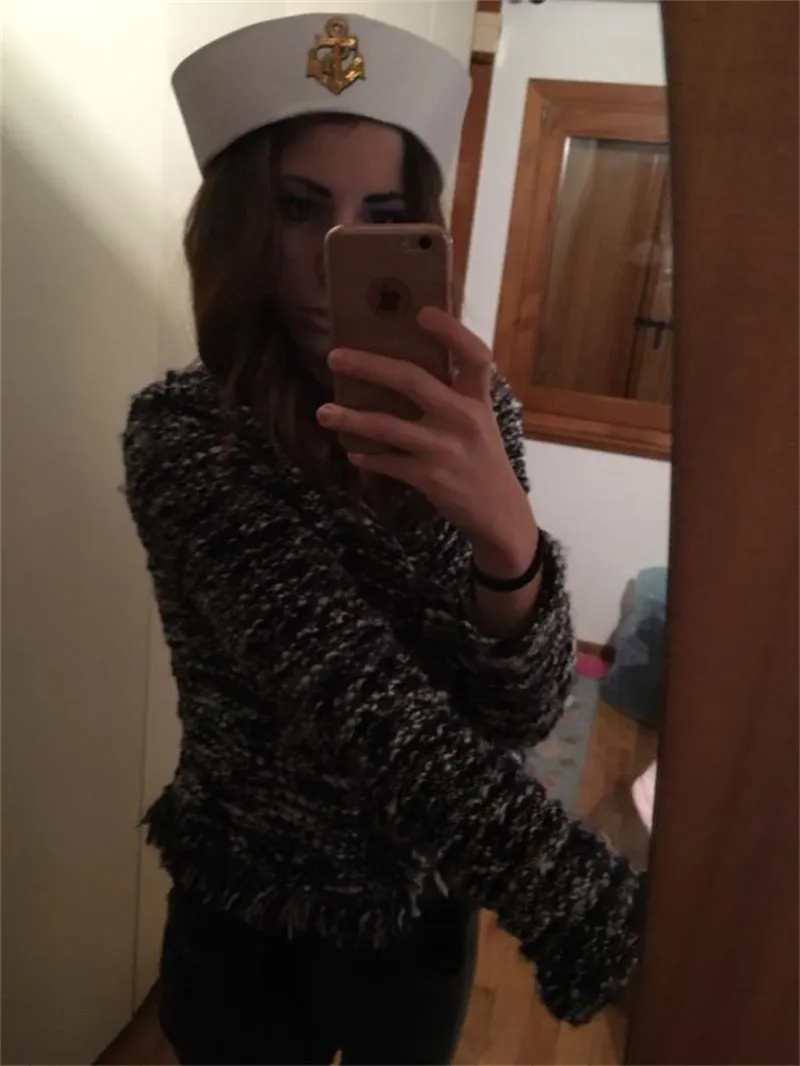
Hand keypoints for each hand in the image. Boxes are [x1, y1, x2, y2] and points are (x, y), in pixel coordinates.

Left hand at [316, 307, 535, 572]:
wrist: (499, 512)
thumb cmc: (482, 459)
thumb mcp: (479, 422)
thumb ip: (453, 396)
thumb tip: (401, 368)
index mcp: (477, 399)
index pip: (473, 355)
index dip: (450, 332)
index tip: (422, 312)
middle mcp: (463, 419)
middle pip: (411, 380)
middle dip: (369, 366)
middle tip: (335, 357)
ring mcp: (444, 449)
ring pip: (387, 427)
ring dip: (351, 419)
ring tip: (323, 413)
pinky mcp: (430, 478)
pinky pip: (387, 463)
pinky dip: (367, 458)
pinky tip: (353, 453)